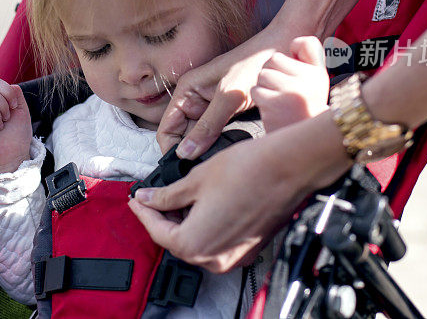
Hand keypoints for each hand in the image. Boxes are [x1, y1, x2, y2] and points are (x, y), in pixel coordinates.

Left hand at [131, 111, 351, 272]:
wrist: (289, 168)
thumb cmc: (247, 169)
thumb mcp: (196, 179)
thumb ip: (167, 195)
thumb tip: (149, 198)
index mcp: (195, 244)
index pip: (158, 231)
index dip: (144, 212)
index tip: (137, 199)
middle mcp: (214, 258)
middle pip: (177, 241)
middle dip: (163, 218)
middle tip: (153, 196)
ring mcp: (234, 256)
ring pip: (197, 244)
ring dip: (183, 222)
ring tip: (176, 197)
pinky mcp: (248, 248)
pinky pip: (217, 242)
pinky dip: (204, 226)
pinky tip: (201, 204)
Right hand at [156, 25, 299, 158]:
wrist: (282, 52)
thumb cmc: (255, 64)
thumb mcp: (229, 96)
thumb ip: (208, 125)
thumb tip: (185, 152)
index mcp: (187, 91)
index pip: (166, 128)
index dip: (171, 148)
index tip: (183, 167)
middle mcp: (195, 100)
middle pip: (182, 136)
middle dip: (190, 152)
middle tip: (204, 166)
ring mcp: (211, 108)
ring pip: (200, 138)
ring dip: (207, 150)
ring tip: (219, 159)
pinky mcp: (227, 114)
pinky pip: (217, 135)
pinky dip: (221, 144)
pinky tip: (232, 150)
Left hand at [252, 36, 329, 131]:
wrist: (302, 146)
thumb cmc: (303, 110)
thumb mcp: (315, 84)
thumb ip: (310, 59)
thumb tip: (296, 41)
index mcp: (320, 73)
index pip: (304, 43)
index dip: (295, 50)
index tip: (295, 66)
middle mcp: (310, 79)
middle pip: (273, 60)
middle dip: (272, 75)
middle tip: (283, 94)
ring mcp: (293, 90)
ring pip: (262, 75)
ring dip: (264, 88)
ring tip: (278, 102)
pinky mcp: (276, 102)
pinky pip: (256, 90)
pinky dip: (260, 100)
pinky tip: (273, 110)